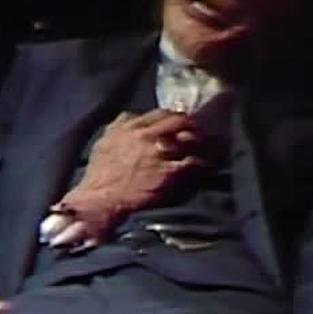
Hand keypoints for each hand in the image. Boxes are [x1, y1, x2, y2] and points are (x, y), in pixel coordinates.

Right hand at [50, 109, 208, 249]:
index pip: (161, 113)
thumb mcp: (104, 142)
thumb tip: (130, 119)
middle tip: (201, 131)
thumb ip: (119, 127)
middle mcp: (147, 134)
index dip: (174, 117)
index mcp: (130, 125)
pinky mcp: (169, 172)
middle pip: (179, 120)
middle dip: (193, 124)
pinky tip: (208, 165)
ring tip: (212, 145)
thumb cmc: (99, 175)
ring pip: (191, 139)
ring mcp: (159, 152)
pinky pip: (194, 162)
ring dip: (203, 141)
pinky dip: (203, 163)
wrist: (100, 200)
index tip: (181, 122)